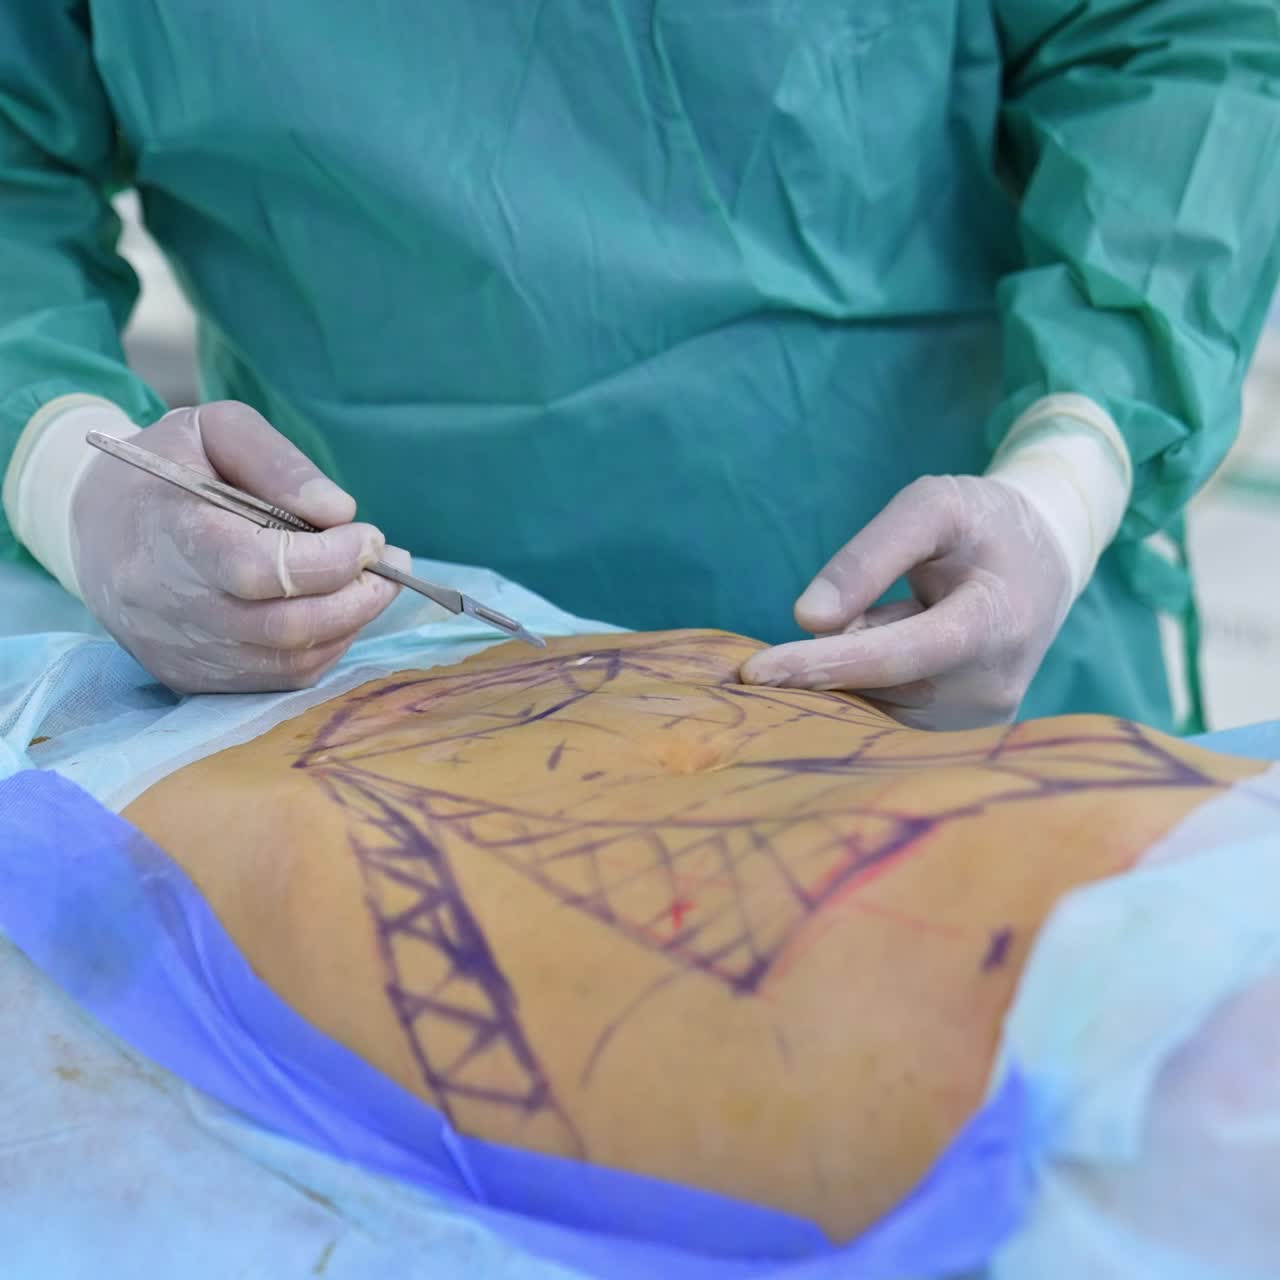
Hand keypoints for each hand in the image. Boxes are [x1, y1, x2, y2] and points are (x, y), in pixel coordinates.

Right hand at [71, 401, 404, 692]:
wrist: (96, 526)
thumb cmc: (165, 470)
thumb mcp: (213, 430)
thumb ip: (277, 462)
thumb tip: (339, 512)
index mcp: (169, 534)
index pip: (259, 569)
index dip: (331, 561)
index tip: (371, 537)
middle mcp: (169, 605)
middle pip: (285, 626)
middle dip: (358, 598)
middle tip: (392, 565)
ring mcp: (179, 651)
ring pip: (289, 661)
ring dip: (349, 625)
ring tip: (373, 584)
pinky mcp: (191, 679)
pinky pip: (277, 679)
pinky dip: (323, 648)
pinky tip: (337, 611)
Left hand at [740, 476, 1074, 729]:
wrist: (1046, 566)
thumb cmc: (985, 527)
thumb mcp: (933, 509)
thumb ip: (870, 556)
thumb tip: (806, 620)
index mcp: (994, 623)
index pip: (896, 654)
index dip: (822, 664)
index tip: (753, 672)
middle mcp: (991, 688)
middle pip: (873, 685)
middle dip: (830, 659)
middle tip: (857, 609)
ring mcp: (978, 721)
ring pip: (871, 705)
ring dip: (853, 664)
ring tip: (904, 613)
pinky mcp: (961, 737)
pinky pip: (884, 718)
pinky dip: (865, 683)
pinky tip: (900, 640)